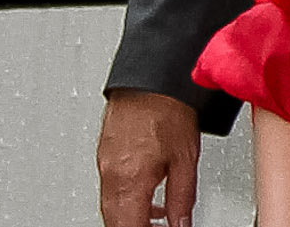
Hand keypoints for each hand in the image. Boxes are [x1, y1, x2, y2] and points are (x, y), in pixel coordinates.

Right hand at [96, 90, 199, 226]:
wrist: (151, 78)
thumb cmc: (168, 108)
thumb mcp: (186, 159)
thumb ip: (182, 197)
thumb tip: (181, 223)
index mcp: (129, 180)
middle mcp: (111, 176)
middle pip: (115, 221)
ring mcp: (104, 165)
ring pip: (110, 207)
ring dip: (129, 217)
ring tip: (155, 219)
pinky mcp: (104, 155)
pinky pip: (109, 189)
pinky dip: (125, 200)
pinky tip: (146, 197)